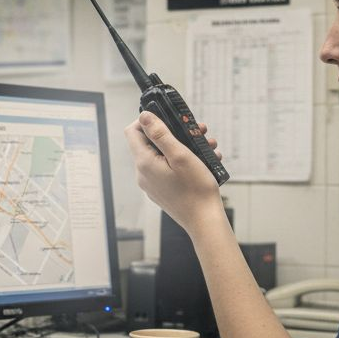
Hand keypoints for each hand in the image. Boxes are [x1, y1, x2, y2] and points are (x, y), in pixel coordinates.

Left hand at [124, 111, 224, 232]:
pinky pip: (168, 169)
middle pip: (150, 143)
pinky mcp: (162, 191)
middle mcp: (143, 174)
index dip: (147, 120)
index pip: (132, 132)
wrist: (205, 221)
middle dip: (174, 133)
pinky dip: (184, 161)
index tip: (167, 118)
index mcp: (144, 163)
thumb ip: (160, 134)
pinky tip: (205, 161)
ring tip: (206, 146)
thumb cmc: (195, 189)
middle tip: (196, 131)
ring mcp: (152, 184)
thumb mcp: (180, 155)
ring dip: (184, 147)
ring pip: (163, 156)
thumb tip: (144, 116)